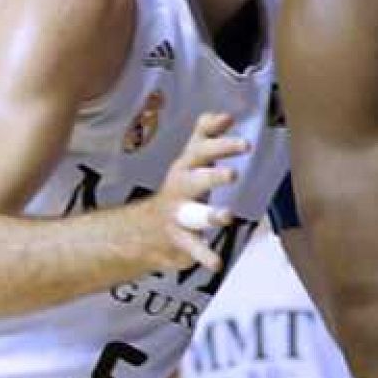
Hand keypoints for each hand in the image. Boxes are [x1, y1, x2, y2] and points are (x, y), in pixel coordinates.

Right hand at [144, 112, 248, 270]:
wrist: (144, 230)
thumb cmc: (179, 188)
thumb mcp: (190, 160)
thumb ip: (205, 135)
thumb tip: (224, 113)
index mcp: (187, 167)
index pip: (201, 148)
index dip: (216, 137)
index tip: (230, 122)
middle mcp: (181, 188)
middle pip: (196, 178)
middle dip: (213, 175)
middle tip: (233, 175)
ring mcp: (179, 215)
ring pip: (194, 214)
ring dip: (211, 215)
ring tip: (226, 217)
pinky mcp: (180, 240)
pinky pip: (193, 248)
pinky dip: (205, 256)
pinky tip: (216, 264)